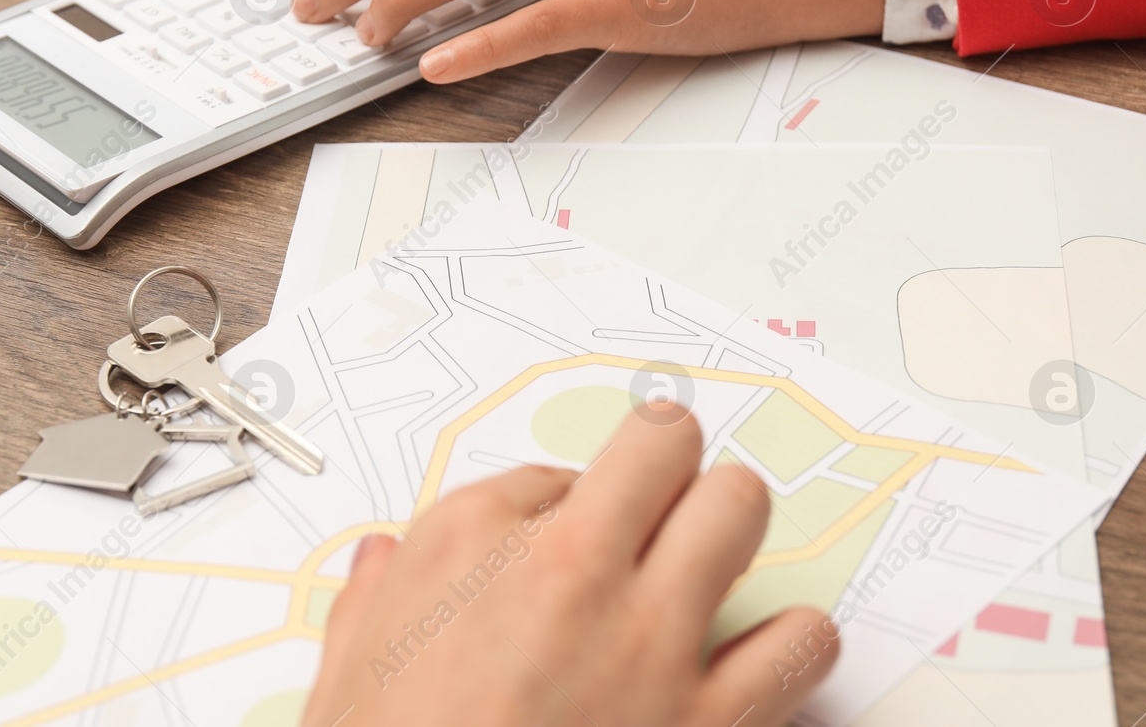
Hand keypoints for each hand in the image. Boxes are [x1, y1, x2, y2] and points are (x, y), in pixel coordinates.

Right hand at [301, 406, 837, 726]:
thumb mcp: (344, 672)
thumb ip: (373, 600)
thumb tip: (383, 561)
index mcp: (470, 541)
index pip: (550, 470)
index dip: (559, 509)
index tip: (557, 538)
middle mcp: (568, 569)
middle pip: (664, 446)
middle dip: (664, 475)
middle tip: (653, 514)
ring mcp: (649, 641)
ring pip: (740, 508)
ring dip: (727, 534)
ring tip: (706, 573)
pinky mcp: (710, 722)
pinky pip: (801, 641)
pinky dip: (792, 642)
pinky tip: (760, 659)